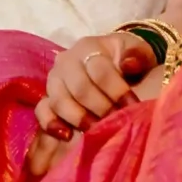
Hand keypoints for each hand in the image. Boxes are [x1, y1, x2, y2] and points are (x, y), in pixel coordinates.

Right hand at [26, 32, 156, 179]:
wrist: (114, 65)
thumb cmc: (128, 61)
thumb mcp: (139, 53)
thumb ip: (137, 56)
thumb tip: (128, 64)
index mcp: (90, 46)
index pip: (99, 70)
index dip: (116, 90)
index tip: (132, 106)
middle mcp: (67, 60)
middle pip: (79, 87)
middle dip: (100, 108)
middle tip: (116, 122)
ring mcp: (55, 79)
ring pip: (59, 100)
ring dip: (79, 118)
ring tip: (96, 131)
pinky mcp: (47, 97)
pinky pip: (42, 110)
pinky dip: (51, 123)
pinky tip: (66, 135)